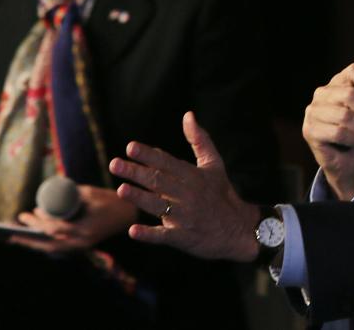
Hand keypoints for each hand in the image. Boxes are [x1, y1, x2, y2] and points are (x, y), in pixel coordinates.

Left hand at [9, 185, 137, 252]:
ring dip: (35, 242)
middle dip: (30, 238)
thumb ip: (71, 195)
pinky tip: (36, 239)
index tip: (27, 213)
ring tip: (18, 237)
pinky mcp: (83, 244)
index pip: (55, 228)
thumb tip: (51, 194)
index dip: (39, 221)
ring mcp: (83, 245)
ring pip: (53, 247)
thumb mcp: (91, 194)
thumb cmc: (113, 200)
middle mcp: (82, 241)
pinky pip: (60, 246)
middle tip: (12, 231)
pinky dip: (46, 243)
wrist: (131, 214)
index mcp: (84, 229)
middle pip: (50, 243)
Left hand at [109, 111, 259, 261]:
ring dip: (140, 198)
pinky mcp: (183, 237)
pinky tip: (133, 231)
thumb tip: (188, 115)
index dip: (149, 155)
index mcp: (194, 176)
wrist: (239, 230)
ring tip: (121, 189)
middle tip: (115, 164)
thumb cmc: (221, 194)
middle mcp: (189, 195)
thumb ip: (200, 140)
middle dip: (136, 172)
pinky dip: (149, 234)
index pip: (167, 163)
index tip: (130, 147)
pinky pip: (164, 236)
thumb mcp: (214, 164)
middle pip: (159, 181)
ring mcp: (186, 217)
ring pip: (159, 206)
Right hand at [302, 62, 353, 199]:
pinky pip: (337, 132)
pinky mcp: (310, 129)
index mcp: (341, 82)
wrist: (353, 164)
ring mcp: (314, 110)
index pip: (353, 70)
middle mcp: (324, 93)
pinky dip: (352, 140)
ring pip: (345, 116)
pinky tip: (353, 143)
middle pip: (350, 94)